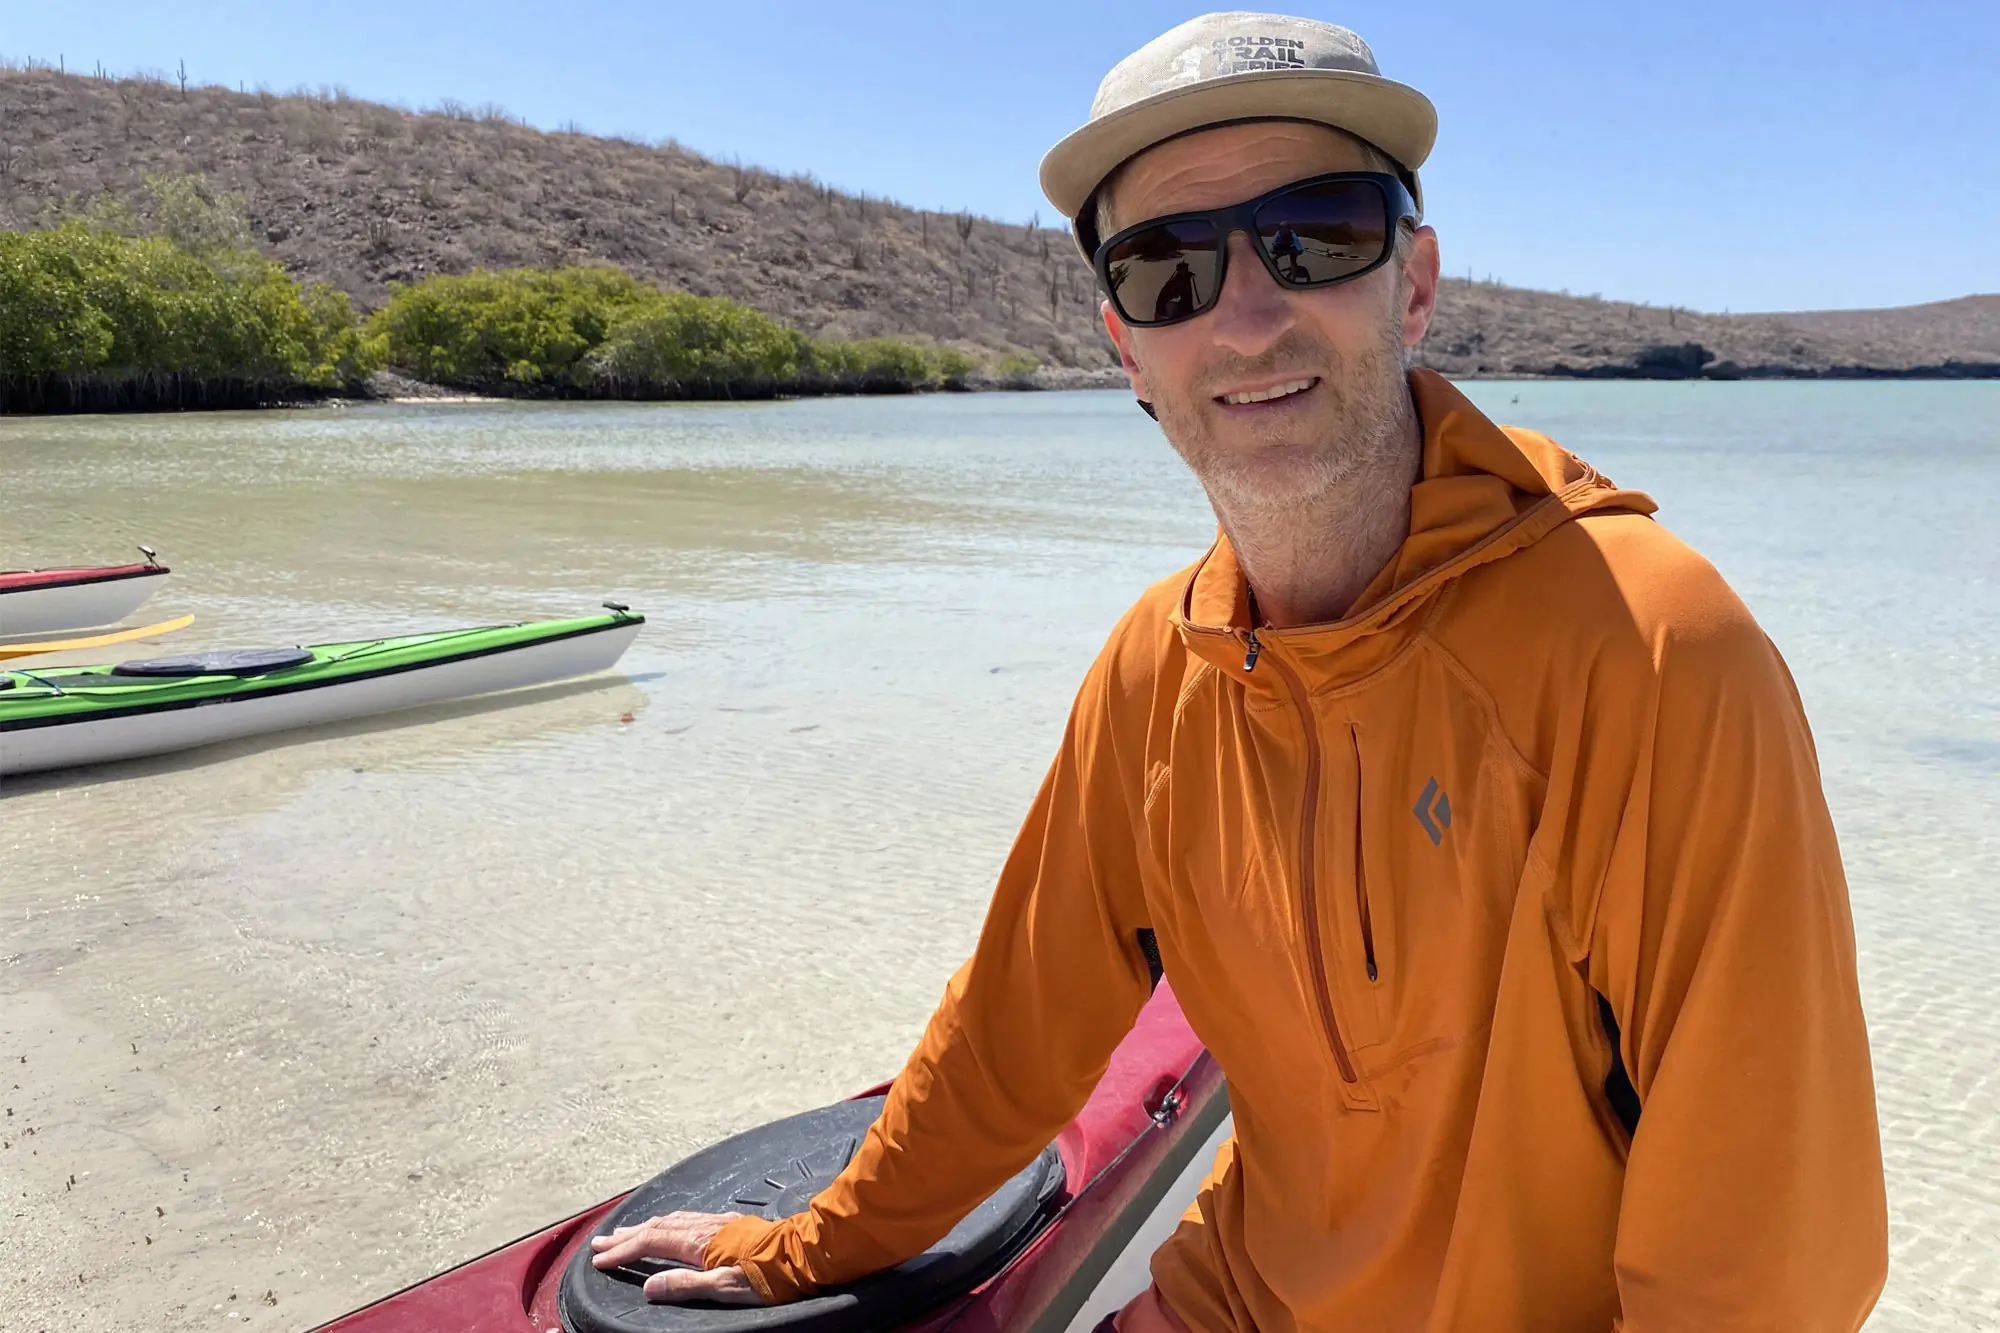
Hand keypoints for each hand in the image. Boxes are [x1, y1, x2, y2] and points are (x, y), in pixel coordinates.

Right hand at [588, 1210, 764, 1304]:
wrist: (805, 1252)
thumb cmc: (769, 1276)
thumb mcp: (725, 1288)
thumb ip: (685, 1285)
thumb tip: (647, 1287)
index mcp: (699, 1242)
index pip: (651, 1243)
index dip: (623, 1251)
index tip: (599, 1259)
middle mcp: (704, 1226)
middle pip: (656, 1227)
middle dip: (626, 1236)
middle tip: (600, 1243)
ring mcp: (717, 1221)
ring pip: (671, 1220)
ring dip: (644, 1227)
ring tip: (625, 1233)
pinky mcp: (729, 1222)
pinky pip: (686, 1218)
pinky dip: (666, 1223)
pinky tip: (668, 1226)